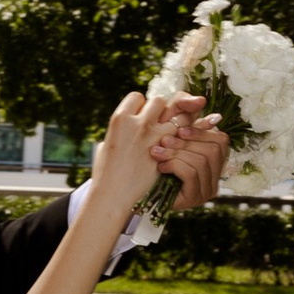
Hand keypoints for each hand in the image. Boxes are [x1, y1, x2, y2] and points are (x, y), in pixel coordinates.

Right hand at [86, 89, 178, 226]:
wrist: (113, 196)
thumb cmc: (106, 174)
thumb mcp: (106, 147)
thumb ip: (118, 133)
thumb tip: (125, 129)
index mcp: (119, 119)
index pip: (137, 97)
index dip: (141, 107)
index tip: (142, 117)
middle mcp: (139, 122)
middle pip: (159, 102)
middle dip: (161, 111)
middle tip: (161, 123)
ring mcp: (156, 135)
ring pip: (177, 115)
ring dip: (178, 122)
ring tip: (176, 131)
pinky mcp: (169, 150)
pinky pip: (185, 133)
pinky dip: (188, 135)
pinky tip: (186, 141)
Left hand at [144, 90, 227, 213]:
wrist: (128, 190)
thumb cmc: (147, 156)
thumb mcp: (165, 130)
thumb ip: (181, 111)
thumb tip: (200, 100)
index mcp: (213, 157)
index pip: (221, 139)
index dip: (201, 132)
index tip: (179, 130)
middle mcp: (215, 174)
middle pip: (213, 149)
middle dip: (187, 143)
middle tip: (164, 141)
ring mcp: (207, 189)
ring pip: (201, 161)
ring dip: (177, 153)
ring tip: (157, 152)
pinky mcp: (195, 198)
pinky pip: (191, 174)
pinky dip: (174, 166)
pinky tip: (160, 168)